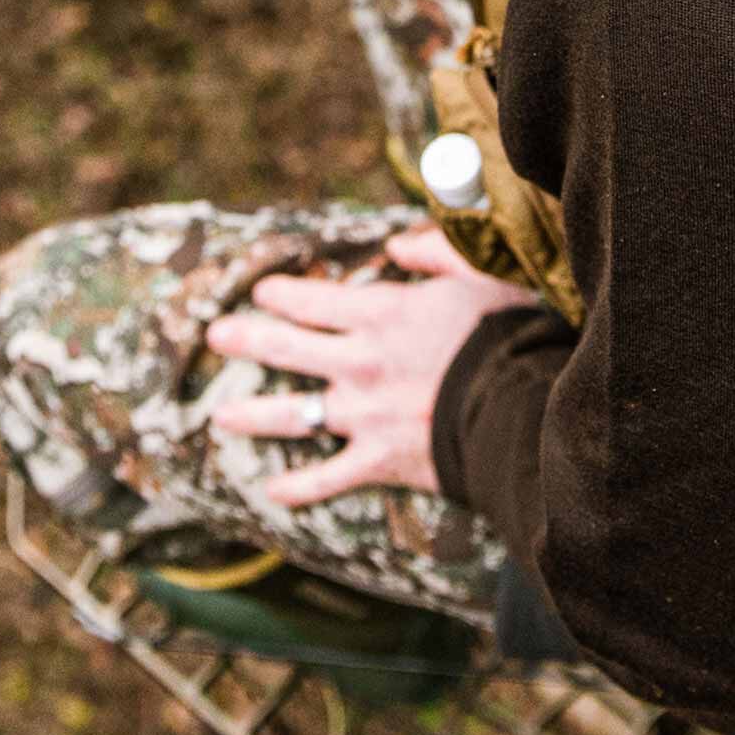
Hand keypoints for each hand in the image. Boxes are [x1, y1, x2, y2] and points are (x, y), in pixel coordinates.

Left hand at [208, 226, 536, 508]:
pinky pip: (326, 479)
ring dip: (252, 415)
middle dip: (247, 339)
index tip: (262, 291)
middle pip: (287, 349)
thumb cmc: (504, 330)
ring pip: (292, 416)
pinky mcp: (376, 460)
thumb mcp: (478, 271)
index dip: (283, 294)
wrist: (517, 404)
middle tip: (217, 335)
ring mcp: (362, 415)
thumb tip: (396, 243)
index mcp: (381, 314)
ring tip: (220, 415)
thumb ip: (434, 251)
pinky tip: (273, 491)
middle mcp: (359, 363)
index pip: (314, 300)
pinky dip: (299, 487)